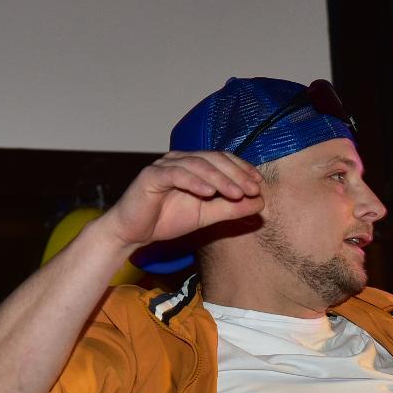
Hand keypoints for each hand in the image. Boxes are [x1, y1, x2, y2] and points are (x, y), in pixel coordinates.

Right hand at [97, 151, 264, 249]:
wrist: (132, 233)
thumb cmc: (166, 220)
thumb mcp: (206, 216)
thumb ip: (231, 209)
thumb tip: (261, 203)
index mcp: (194, 165)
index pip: (222, 160)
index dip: (242, 169)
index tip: (258, 184)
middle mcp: (180, 160)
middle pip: (213, 159)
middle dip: (235, 174)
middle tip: (252, 189)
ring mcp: (165, 165)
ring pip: (197, 165)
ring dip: (219, 179)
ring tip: (236, 193)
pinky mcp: (151, 176)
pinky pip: (176, 174)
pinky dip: (194, 182)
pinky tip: (209, 193)